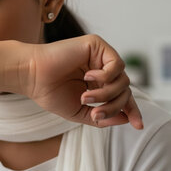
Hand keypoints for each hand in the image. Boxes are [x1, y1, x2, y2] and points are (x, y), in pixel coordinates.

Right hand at [23, 34, 143, 129]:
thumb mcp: (80, 112)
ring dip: (107, 93)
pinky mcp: (96, 45)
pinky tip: (88, 78)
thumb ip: (103, 117)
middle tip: (95, 114)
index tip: (138, 125)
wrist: (32, 77)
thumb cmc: (50, 93)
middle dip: (114, 106)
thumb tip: (127, 118)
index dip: (132, 110)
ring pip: (123, 80)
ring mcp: (99, 56)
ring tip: (85, 97)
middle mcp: (101, 69)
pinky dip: (106, 76)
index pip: (122, 96)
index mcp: (98, 84)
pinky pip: (116, 64)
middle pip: (125, 90)